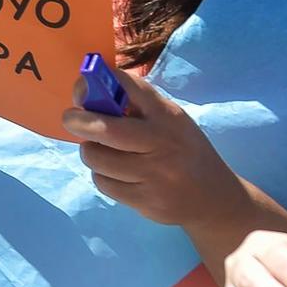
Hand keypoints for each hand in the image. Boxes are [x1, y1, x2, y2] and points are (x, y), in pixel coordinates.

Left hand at [64, 68, 247, 229]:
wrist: (215, 199)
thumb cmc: (182, 149)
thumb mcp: (170, 120)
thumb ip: (136, 105)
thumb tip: (88, 92)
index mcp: (168, 116)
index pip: (129, 87)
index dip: (96, 84)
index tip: (81, 90)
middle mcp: (163, 143)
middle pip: (106, 129)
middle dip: (78, 121)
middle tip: (71, 119)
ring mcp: (156, 176)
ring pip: (98, 159)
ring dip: (91, 151)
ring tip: (101, 150)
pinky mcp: (147, 202)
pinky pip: (104, 183)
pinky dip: (101, 175)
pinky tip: (116, 173)